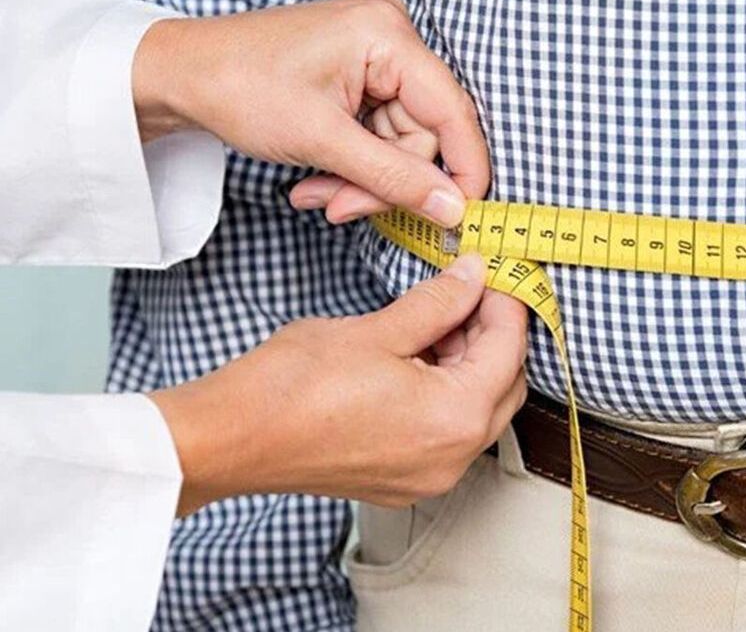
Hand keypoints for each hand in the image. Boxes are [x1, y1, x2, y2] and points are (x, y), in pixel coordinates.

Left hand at [131, 0, 487, 226]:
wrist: (181, 75)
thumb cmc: (239, 89)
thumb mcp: (323, 142)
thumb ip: (395, 177)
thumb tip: (453, 209)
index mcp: (388, 35)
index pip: (452, 110)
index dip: (463, 168)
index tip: (461, 217)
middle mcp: (391, 36)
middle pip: (424, 133)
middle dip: (384, 181)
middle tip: (341, 208)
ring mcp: (377, 54)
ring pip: (401, 142)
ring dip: (363, 180)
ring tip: (317, 195)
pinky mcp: (362, 73)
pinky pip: (381, 134)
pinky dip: (353, 165)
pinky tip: (319, 179)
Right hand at [147, 254, 527, 513]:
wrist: (229, 438)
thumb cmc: (290, 389)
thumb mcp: (378, 329)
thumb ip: (438, 303)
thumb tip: (471, 278)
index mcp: (454, 418)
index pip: (508, 350)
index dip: (504, 303)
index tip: (492, 273)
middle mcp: (452, 458)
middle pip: (504, 386)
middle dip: (492, 334)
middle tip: (467, 291)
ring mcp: (428, 476)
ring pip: (477, 411)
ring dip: (468, 363)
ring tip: (436, 319)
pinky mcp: (403, 480)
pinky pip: (446, 433)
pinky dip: (444, 393)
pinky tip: (417, 357)